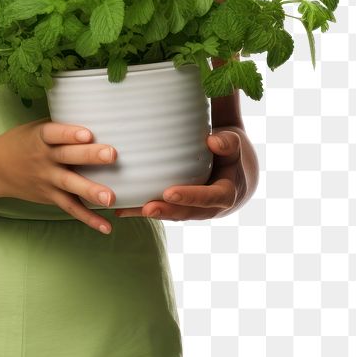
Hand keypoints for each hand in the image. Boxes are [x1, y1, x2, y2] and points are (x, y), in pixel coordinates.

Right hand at [0, 118, 117, 233]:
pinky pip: (71, 208)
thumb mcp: (37, 128)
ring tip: (110, 198)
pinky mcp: (50, 196)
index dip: (70, 133)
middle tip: (111, 154)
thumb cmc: (23, 141)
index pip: (55, 133)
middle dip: (89, 156)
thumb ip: (61, 126)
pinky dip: (88, 218)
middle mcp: (44, 158)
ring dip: (91, 191)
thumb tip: (96, 116)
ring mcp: (47, 179)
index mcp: (40, 137)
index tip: (88, 133)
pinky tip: (106, 226)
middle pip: (67, 157)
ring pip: (70, 185)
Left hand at [114, 129, 246, 220]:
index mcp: (225, 194)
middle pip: (187, 213)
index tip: (169, 193)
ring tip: (126, 210)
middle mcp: (209, 207)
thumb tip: (213, 141)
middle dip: (167, 212)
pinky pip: (162, 210)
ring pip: (172, 215)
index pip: (209, 198)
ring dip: (150, 214)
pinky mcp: (180, 208)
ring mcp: (193, 210)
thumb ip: (227, 143)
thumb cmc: (229, 153)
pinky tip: (121, 209)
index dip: (190, 197)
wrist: (230, 168)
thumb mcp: (234, 145)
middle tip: (147, 208)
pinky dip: (142, 210)